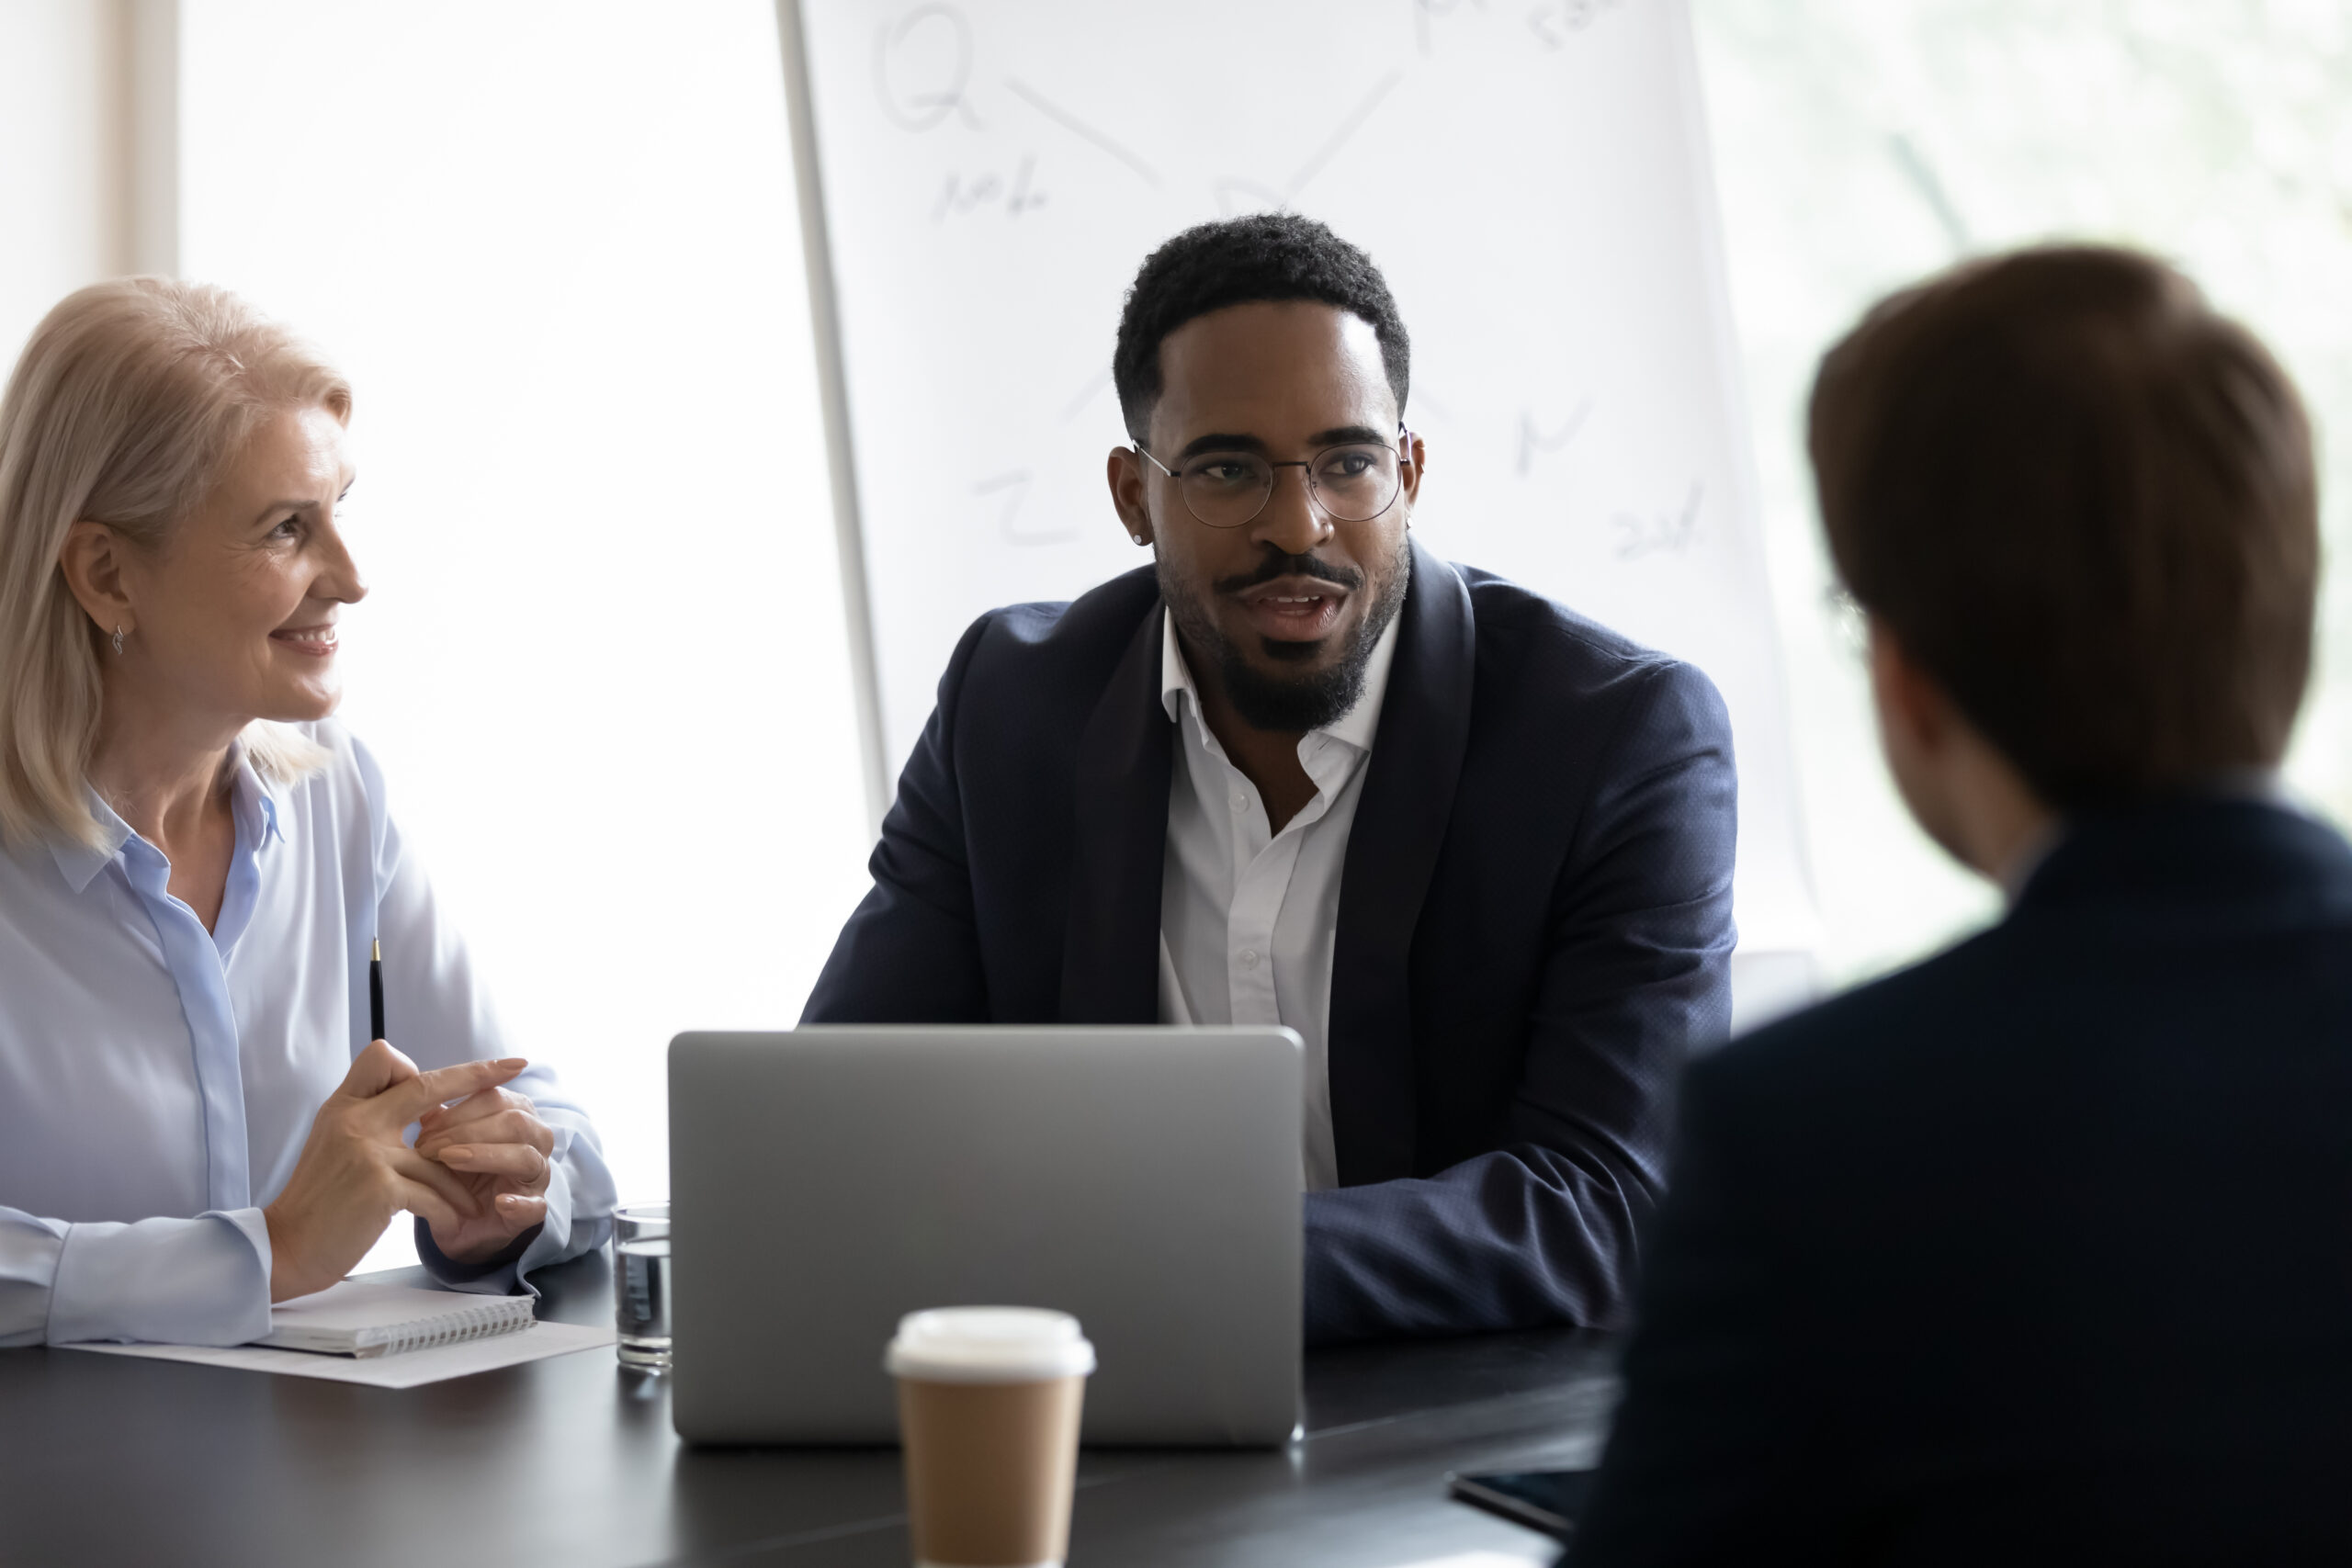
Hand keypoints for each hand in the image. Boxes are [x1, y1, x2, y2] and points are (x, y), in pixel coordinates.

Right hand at [263, 1042, 526, 1300]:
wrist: (284, 1247)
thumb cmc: (317, 1200)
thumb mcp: (333, 1142)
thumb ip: (368, 1117)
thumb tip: (414, 1094)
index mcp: (343, 1107)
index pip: (382, 1058)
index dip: (413, 1066)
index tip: (442, 1078)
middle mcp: (356, 1120)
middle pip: (427, 1085)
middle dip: (477, 1075)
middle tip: (516, 1065)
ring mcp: (368, 1152)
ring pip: (442, 1157)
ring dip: (461, 1186)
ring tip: (470, 1205)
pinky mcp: (379, 1188)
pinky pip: (434, 1193)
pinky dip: (449, 1211)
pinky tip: (454, 1223)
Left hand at [414, 1076, 556, 1263]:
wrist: (461, 1223)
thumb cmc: (455, 1174)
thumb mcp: (443, 1142)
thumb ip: (438, 1119)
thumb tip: (414, 1087)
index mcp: (516, 1115)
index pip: (497, 1097)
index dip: (460, 1107)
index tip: (423, 1125)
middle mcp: (535, 1140)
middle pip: (516, 1121)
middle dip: (468, 1131)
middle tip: (427, 1147)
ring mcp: (538, 1175)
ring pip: (526, 1157)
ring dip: (485, 1157)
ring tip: (449, 1162)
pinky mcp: (535, 1210)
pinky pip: (535, 1205)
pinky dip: (518, 1203)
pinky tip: (497, 1202)